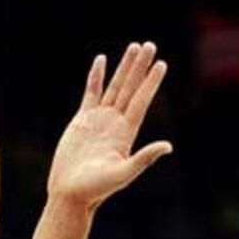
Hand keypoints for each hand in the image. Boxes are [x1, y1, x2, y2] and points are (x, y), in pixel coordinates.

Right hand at [47, 42, 171, 208]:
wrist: (70, 193)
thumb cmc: (96, 189)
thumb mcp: (122, 174)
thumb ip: (144, 159)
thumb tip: (167, 146)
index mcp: (126, 132)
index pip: (141, 101)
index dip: (151, 82)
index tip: (161, 64)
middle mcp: (115, 122)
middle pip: (131, 88)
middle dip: (140, 67)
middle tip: (150, 45)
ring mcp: (99, 119)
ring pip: (114, 87)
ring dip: (123, 68)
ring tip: (133, 47)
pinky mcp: (82, 120)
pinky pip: (91, 93)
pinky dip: (96, 77)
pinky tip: (101, 61)